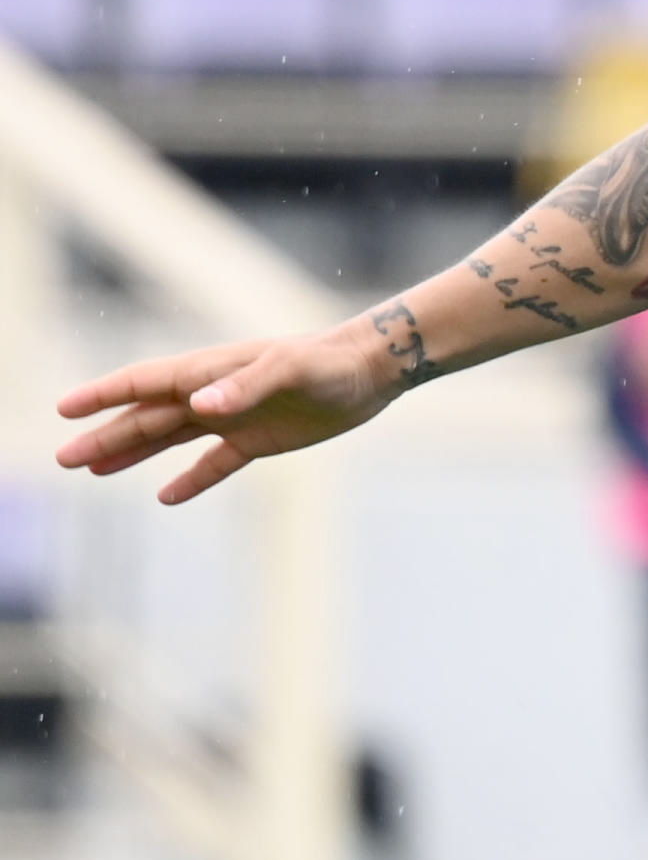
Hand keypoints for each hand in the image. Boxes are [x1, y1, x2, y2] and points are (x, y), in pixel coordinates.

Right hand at [56, 321, 404, 503]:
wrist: (372, 370)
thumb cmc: (329, 362)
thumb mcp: (289, 370)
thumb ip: (244, 386)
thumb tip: (199, 404)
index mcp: (211, 371)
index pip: (145, 383)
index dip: (104, 395)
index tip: (65, 409)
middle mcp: (214, 394)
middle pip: (147, 417)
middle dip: (104, 435)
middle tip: (63, 458)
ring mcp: (234, 417)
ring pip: (170, 438)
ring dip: (132, 453)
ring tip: (92, 469)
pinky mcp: (260, 440)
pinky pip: (215, 463)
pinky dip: (191, 479)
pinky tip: (166, 496)